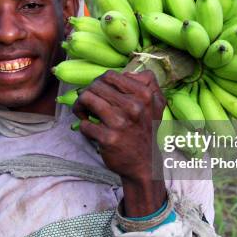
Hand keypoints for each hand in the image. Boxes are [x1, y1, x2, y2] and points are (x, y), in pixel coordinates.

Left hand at [72, 70, 167, 215]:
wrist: (144, 164)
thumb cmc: (146, 131)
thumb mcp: (156, 104)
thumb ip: (148, 82)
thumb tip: (127, 72)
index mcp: (143, 95)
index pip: (110, 76)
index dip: (99, 82)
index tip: (99, 93)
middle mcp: (133, 107)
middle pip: (95, 86)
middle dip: (87, 94)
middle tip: (89, 105)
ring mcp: (120, 123)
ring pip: (86, 99)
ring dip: (80, 107)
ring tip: (85, 114)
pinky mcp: (108, 138)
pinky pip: (84, 124)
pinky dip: (83, 126)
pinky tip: (91, 130)